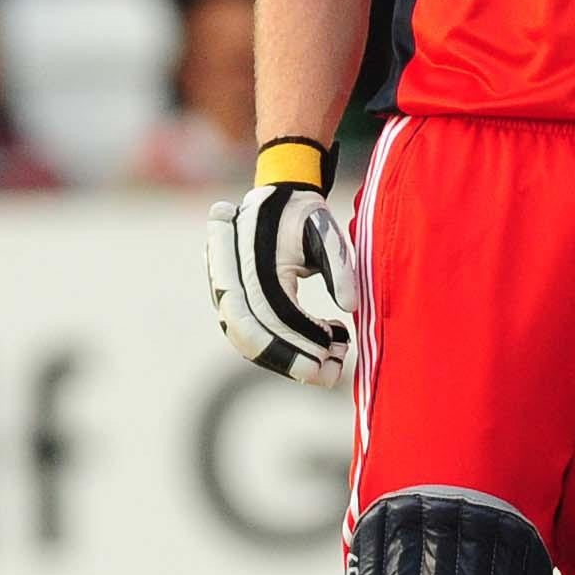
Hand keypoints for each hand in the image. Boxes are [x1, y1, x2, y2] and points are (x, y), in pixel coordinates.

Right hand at [206, 147, 356, 386]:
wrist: (276, 198)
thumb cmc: (304, 215)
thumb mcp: (326, 232)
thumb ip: (339, 266)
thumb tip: (350, 307)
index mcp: (250, 257)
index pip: (268, 312)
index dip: (296, 342)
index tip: (328, 360)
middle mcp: (229, 276)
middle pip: (251, 333)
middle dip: (290, 360)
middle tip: (330, 375)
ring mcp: (224, 290)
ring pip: (246, 339)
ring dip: (285, 360)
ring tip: (328, 368)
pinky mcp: (231, 301)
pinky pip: (247, 335)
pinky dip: (277, 350)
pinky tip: (313, 353)